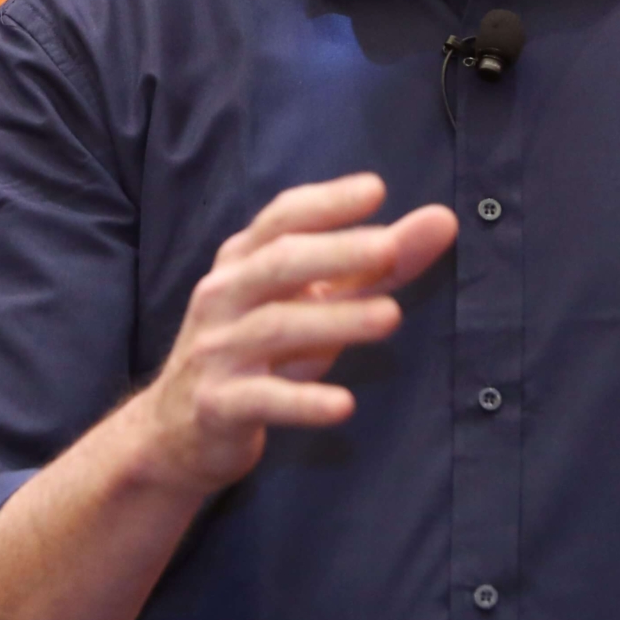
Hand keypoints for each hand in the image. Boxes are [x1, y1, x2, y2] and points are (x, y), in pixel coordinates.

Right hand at [130, 174, 456, 495]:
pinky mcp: (219, 406)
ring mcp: (217, 351)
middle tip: (390, 247)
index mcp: (243, 261)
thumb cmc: (259, 351)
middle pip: (278, 264)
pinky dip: (303, 402)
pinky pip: (263, 400)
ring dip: (334, 321)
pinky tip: (343, 405)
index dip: (326, 202)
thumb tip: (443, 221)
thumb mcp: (312, 303)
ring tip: (390, 316)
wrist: (177, 430)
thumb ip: (375, 265)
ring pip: (275, 327)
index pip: (282, 218)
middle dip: (335, 252)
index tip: (376, 189)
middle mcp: (223, 296)